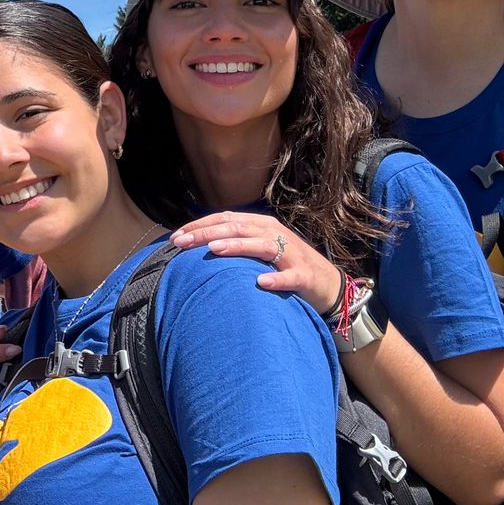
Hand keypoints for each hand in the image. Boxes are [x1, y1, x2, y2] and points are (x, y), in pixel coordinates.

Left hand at [172, 213, 342, 313]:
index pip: (226, 219)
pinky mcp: (304, 276)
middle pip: (238, 229)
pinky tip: (261, 283)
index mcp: (261, 226)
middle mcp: (274, 234)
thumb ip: (235, 242)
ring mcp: (290, 254)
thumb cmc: (286, 265)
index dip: (200, 225)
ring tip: (215, 250)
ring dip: (238, 247)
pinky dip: (276, 279)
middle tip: (182, 242)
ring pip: (261, 246)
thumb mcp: (259, 248)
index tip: (175, 236)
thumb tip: (199, 243)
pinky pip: (289, 277)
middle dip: (207, 234)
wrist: (328, 284)